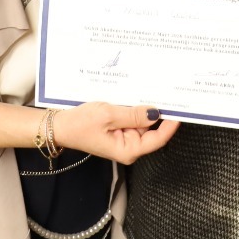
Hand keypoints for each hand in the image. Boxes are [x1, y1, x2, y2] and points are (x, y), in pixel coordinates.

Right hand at [52, 102, 178, 164]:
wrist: (59, 125)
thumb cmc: (79, 125)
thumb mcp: (108, 116)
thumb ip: (133, 114)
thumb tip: (155, 113)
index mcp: (128, 149)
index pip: (158, 139)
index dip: (170, 125)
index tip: (180, 110)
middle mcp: (129, 145)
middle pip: (151, 129)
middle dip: (156, 111)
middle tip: (165, 92)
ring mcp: (123, 137)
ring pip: (141, 120)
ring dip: (143, 107)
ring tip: (146, 89)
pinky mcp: (118, 129)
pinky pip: (131, 117)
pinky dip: (133, 107)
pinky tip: (132, 95)